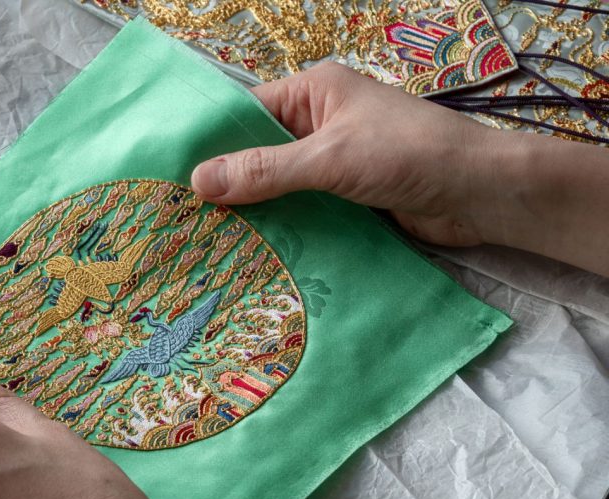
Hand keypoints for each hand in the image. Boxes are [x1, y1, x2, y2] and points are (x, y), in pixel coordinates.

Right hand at [191, 62, 500, 246]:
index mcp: (313, 93)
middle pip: (257, 153)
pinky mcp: (344, 199)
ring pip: (277, 187)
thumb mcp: (329, 158)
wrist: (481, 195)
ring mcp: (331, 163)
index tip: (169, 176)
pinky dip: (280, 229)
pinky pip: (300, 212)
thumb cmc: (410, 155)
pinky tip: (249, 253)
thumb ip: (266, 171)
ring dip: (252, 213)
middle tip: (178, 217)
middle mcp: (318, 123)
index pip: (245, 113)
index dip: (210, 144)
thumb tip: (198, 181)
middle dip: (226, 184)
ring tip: (204, 241)